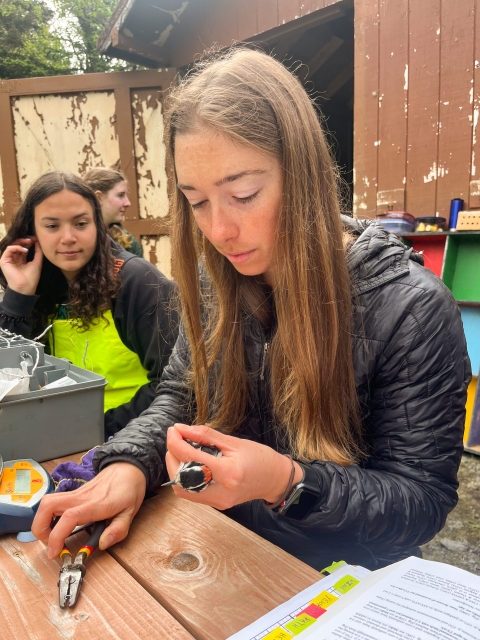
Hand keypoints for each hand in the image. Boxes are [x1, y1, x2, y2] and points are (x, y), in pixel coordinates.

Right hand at [0, 237, 42, 294]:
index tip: (36, 239)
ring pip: (13, 245)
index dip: (29, 242)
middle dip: (25, 240)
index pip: (24, 247)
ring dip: (21, 242)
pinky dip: (16, 247)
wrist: (25, 287)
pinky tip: (24, 249)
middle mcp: (14, 258)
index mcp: (21, 259)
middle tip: (32, 239)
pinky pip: (9, 249)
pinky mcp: (4, 260)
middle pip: (18, 245)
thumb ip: (38, 252)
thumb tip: (38, 242)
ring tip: (29, 242)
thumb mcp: (37, 262)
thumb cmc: (31, 277)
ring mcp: (9, 259)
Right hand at [32, 462, 146, 557]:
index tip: (55, 553)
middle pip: (47, 506)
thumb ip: (118, 529)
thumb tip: (102, 544)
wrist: (128, 468)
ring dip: (42, 521)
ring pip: (47, 502)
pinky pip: (54, 501)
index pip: (68, 518)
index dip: (56, 537)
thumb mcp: (131, 511)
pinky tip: (59, 526)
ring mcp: (76, 493)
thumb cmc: (129, 489)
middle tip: (50, 544)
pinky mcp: (74, 493)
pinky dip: (49, 515)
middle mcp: (80, 497)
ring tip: (53, 537)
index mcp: (95, 504)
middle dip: (40, 528)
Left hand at [165, 424, 302, 509]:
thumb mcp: (234, 441)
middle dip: (172, 455)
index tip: (173, 430)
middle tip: (176, 438)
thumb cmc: (259, 458)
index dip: (176, 442)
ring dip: (175, 467)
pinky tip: (190, 463)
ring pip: (181, 488)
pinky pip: (190, 492)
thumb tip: (181, 429)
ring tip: (182, 450)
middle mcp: (220, 491)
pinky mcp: (215, 504)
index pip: (190, 458)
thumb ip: (205, 435)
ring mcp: (217, 501)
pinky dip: (184, 477)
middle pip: (180, 477)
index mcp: (227, 472)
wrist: (275, 479)